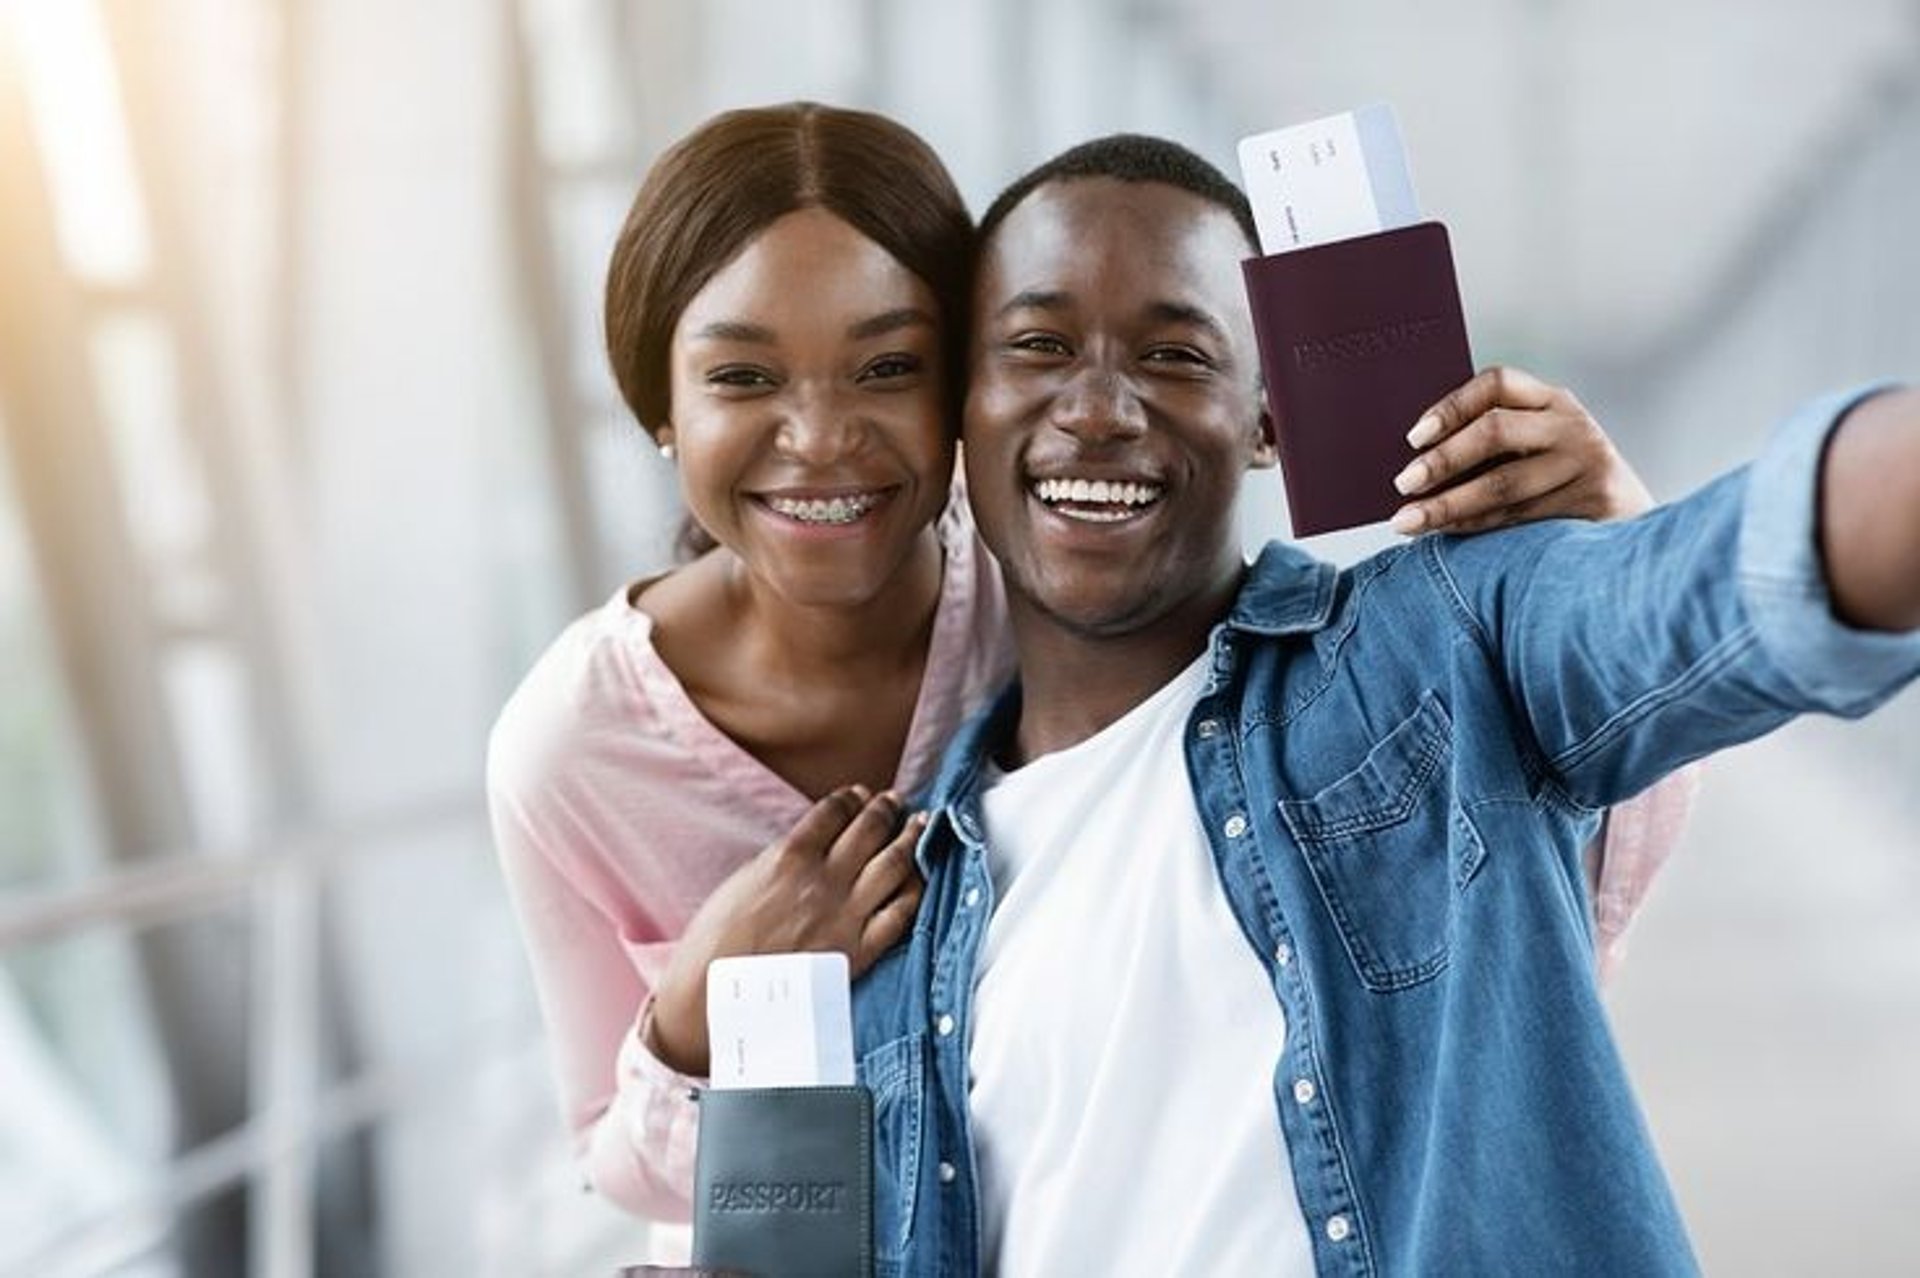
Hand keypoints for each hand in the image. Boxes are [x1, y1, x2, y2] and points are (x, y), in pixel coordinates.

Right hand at [645, 785, 927, 1075]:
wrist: (719, 997)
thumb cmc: (718, 941)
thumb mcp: (744, 880)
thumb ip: (782, 858)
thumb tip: (811, 845)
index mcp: (790, 856)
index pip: (834, 812)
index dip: (852, 798)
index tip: (860, 793)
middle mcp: (825, 880)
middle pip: (869, 830)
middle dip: (885, 809)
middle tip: (893, 800)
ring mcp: (847, 915)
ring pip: (893, 864)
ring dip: (909, 838)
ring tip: (919, 824)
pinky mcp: (860, 950)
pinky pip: (901, 914)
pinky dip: (914, 889)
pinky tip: (919, 877)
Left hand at [1388, 365, 1653, 535]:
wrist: (1631, 523)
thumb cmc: (1559, 483)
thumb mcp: (1536, 447)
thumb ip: (1491, 442)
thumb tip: (1415, 461)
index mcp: (1550, 400)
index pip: (1497, 384)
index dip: (1452, 407)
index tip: (1414, 437)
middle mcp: (1570, 424)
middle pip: (1496, 431)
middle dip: (1442, 459)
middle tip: (1403, 483)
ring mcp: (1585, 462)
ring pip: (1503, 483)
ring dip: (1447, 505)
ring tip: (1406, 521)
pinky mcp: (1592, 500)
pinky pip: (1518, 516)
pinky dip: (1474, 525)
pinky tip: (1444, 532)